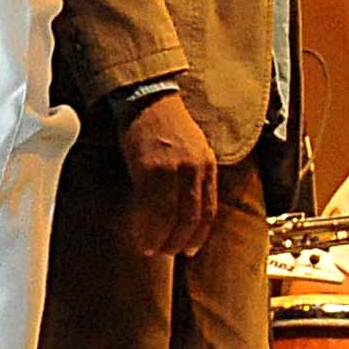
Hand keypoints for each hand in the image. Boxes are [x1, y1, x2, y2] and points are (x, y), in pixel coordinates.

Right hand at [117, 91, 220, 257]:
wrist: (146, 96)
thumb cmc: (164, 122)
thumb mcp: (190, 148)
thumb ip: (192, 176)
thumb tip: (184, 208)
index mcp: (207, 164)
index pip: (209, 209)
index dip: (199, 234)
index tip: (190, 250)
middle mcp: (195, 168)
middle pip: (191, 218)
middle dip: (178, 241)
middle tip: (166, 252)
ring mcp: (174, 169)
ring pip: (171, 218)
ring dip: (160, 238)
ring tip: (150, 248)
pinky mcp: (151, 168)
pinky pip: (151, 207)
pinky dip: (146, 226)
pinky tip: (139, 233)